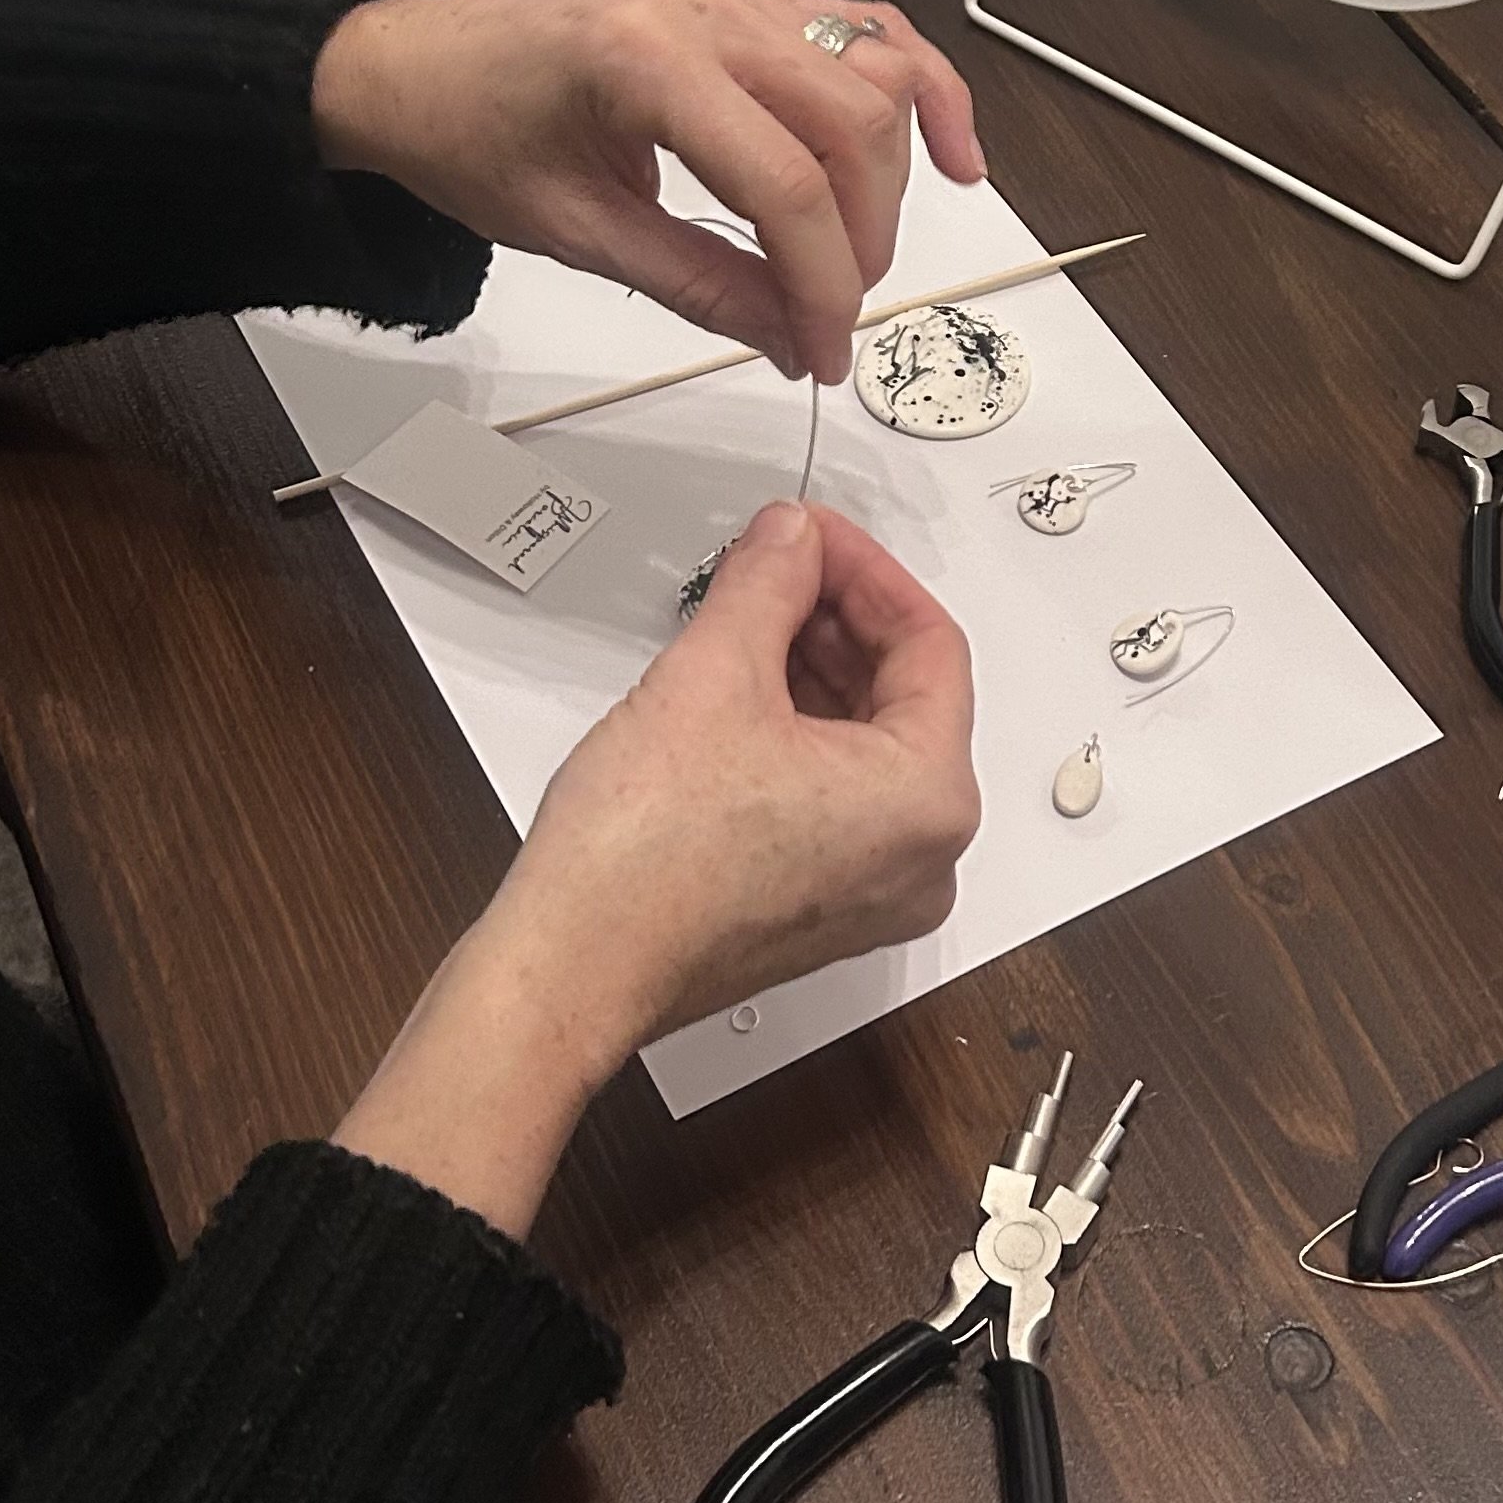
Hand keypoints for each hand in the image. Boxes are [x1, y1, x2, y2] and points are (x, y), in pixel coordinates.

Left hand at [311, 0, 983, 385]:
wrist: (407, 67)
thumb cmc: (464, 136)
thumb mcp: (575, 233)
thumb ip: (698, 285)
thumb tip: (790, 338)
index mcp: (646, 60)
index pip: (784, 184)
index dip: (823, 283)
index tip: (823, 352)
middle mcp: (703, 5)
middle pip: (850, 123)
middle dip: (865, 236)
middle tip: (834, 318)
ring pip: (871, 71)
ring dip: (890, 172)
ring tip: (864, 255)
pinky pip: (856, 27)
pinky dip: (912, 85)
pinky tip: (949, 149)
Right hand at [331, 506, 977, 1235]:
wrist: (571, 966)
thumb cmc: (642, 862)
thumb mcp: (714, 673)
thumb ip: (769, 582)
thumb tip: (791, 541)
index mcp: (929, 800)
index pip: (931, 645)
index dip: (866, 571)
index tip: (814, 536)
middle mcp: (922, 859)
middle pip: (906, 697)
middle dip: (837, 620)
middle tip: (778, 565)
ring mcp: (873, 893)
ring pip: (866, 747)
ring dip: (813, 672)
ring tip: (747, 619)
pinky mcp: (819, 911)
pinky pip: (834, 798)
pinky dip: (796, 735)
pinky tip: (739, 691)